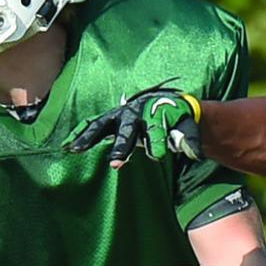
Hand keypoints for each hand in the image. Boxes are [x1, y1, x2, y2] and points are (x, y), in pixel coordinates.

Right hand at [68, 90, 201, 167]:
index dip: (157, 143)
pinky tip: (67, 145)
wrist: (161, 102)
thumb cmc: (174, 118)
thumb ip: (190, 140)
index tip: (157, 157)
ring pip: (103, 126)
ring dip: (89, 138)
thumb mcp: (186, 127)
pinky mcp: (110, 120)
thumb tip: (197, 154)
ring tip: (75, 150)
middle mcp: (135, 114)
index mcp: (155, 115)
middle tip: (115, 163)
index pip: (156, 131)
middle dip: (121, 146)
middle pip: (127, 131)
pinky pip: (93, 126)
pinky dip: (81, 134)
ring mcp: (119, 116)